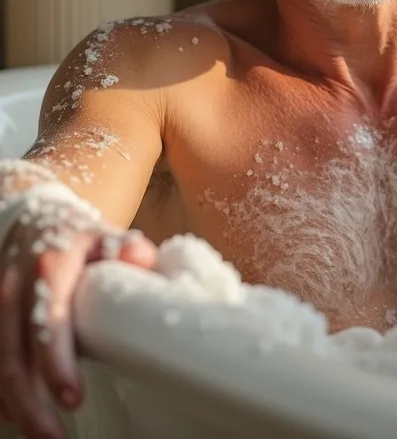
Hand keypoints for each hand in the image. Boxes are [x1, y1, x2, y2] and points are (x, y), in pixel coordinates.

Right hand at [0, 208, 156, 438]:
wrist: (34, 223)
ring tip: (45, 436)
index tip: (72, 397)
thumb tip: (139, 256)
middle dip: (31, 404)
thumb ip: (127, 249)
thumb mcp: (104, 235)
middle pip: (13, 356)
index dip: (55, 362)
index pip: (47, 319)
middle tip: (56, 437)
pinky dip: (4, 396)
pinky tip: (23, 417)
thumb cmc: (77, 239)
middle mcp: (14, 287)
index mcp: (49, 264)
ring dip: (17, 407)